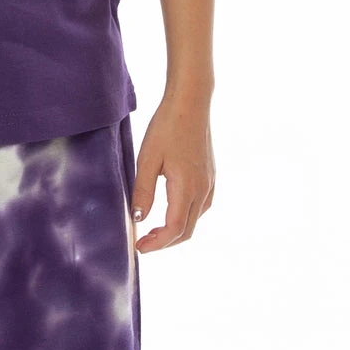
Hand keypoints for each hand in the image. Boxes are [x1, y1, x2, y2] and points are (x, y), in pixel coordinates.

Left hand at [131, 94, 214, 252]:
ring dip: (174, 232)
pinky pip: (200, 208)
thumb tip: (139, 219)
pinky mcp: (210, 177)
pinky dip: (184, 218)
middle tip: (143, 243)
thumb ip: (143, 192)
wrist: (191, 102)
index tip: (139, 247)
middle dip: (164, 242)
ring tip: (152, 231)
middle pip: (186, 231)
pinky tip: (169, 214)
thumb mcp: (147, 160)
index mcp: (187, 187)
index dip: (157, 243)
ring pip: (194, 221)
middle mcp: (203, 189)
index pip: (174, 228)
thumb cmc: (167, 127)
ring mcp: (209, 183)